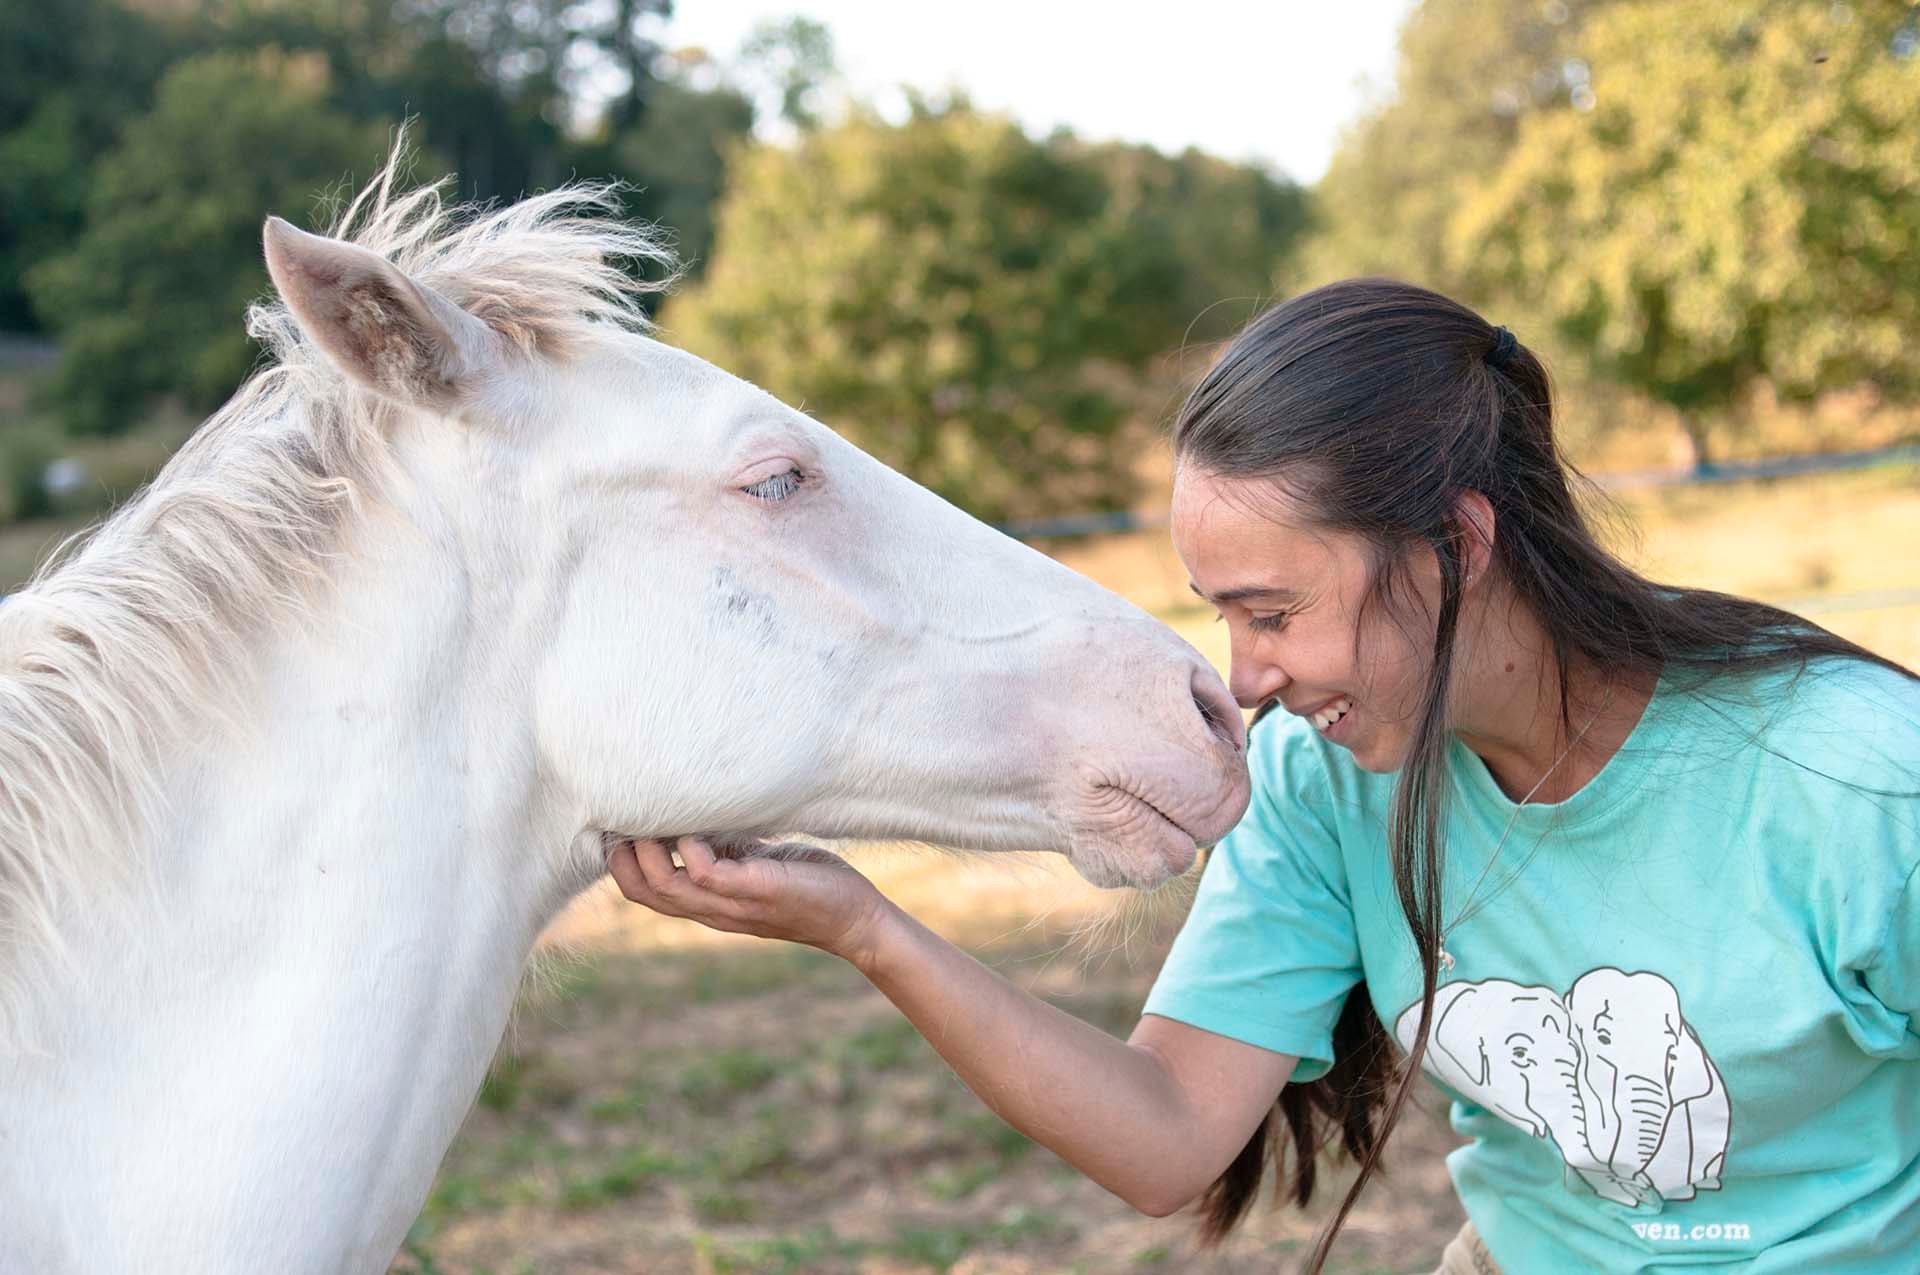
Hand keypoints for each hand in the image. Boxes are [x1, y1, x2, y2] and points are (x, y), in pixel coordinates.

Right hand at [606, 836, 891, 961]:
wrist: (855, 919)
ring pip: (664, 885)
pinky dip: (691, 847)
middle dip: (621, 853)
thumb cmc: (809, 886)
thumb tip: (698, 816)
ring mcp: (732, 904)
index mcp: (707, 903)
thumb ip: (725, 850)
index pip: (641, 891)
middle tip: (625, 812)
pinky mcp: (757, 891)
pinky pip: (705, 873)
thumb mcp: (756, 865)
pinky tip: (696, 825)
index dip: (618, 860)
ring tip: (652, 812)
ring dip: (649, 848)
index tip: (617, 820)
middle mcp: (711, 909)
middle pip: (640, 891)